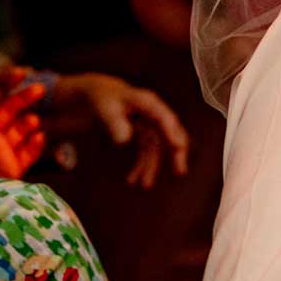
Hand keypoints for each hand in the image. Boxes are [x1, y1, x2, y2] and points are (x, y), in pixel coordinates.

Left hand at [0, 74, 49, 179]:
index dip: (5, 82)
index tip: (21, 72)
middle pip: (10, 107)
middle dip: (24, 97)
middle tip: (40, 88)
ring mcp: (3, 148)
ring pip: (23, 127)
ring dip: (30, 121)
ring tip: (33, 121)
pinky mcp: (14, 166)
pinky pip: (31, 151)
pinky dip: (37, 143)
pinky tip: (39, 138)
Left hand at [48, 73, 192, 189]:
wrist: (100, 95)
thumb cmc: (103, 99)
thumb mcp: (105, 108)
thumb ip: (114, 123)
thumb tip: (124, 140)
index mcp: (148, 102)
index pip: (164, 118)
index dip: (172, 132)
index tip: (178, 147)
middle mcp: (155, 113)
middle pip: (171, 133)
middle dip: (175, 153)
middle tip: (180, 172)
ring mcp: (151, 124)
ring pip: (158, 147)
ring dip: (152, 166)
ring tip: (145, 185)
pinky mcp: (145, 133)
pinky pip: (147, 152)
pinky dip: (142, 165)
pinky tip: (132, 179)